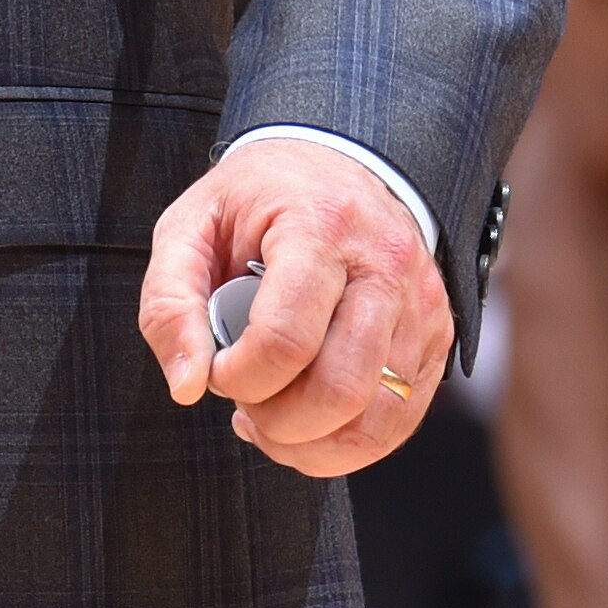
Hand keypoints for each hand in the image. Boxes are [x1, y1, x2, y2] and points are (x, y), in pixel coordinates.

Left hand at [136, 135, 449, 475]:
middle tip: (245, 401)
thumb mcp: (190, 227)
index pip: (287, 339)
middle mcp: (385, 264)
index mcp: (320, 225)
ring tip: (273, 419)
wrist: (334, 162)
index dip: (241, 379)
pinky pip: (400, 420)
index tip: (218, 372)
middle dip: (278, 423)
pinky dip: (348, 443)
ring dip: (313, 444)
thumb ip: (170, 303)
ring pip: (377, 419)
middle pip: (340, 389)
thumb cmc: (256, 201)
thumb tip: (188, 384)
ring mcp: (421, 303)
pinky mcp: (437, 335)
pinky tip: (310, 422)